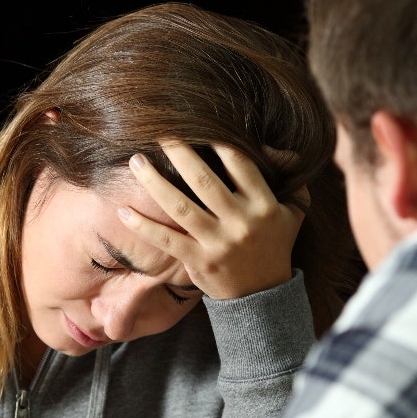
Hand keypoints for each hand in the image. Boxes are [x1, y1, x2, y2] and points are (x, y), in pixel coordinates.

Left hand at [119, 141, 305, 299]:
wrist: (263, 294)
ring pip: (180, 207)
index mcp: (263, 205)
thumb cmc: (274, 242)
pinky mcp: (199, 262)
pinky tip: (123, 210)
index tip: (196, 122)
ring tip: (136, 161)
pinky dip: (143, 226)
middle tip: (160, 131)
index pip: (239, 164)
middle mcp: (240, 222)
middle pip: (203, 180)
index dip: (217, 140)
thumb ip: (291, 176)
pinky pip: (166, 240)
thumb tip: (271, 145)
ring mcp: (218, 243)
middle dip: (179, 152)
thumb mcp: (293, 210)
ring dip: (154, 182)